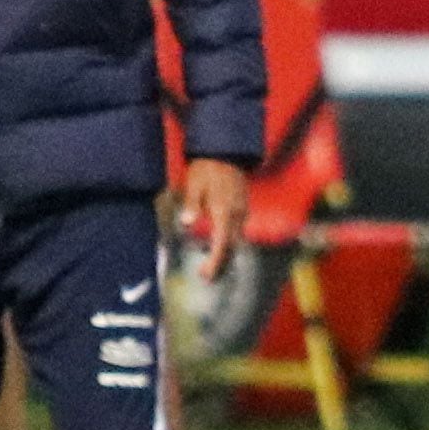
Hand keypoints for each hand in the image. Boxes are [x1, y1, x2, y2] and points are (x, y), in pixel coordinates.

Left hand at [178, 159, 248, 279]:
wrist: (226, 152)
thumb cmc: (206, 168)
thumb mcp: (194, 183)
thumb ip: (192, 204)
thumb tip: (186, 222)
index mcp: (224, 210)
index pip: (223, 243)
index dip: (215, 262)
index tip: (205, 275)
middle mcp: (237, 214)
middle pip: (232, 247)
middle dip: (220, 264)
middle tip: (205, 277)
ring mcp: (242, 212)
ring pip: (236, 240)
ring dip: (224, 254)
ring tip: (209, 266)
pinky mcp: (242, 209)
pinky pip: (237, 231)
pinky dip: (227, 243)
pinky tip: (216, 245)